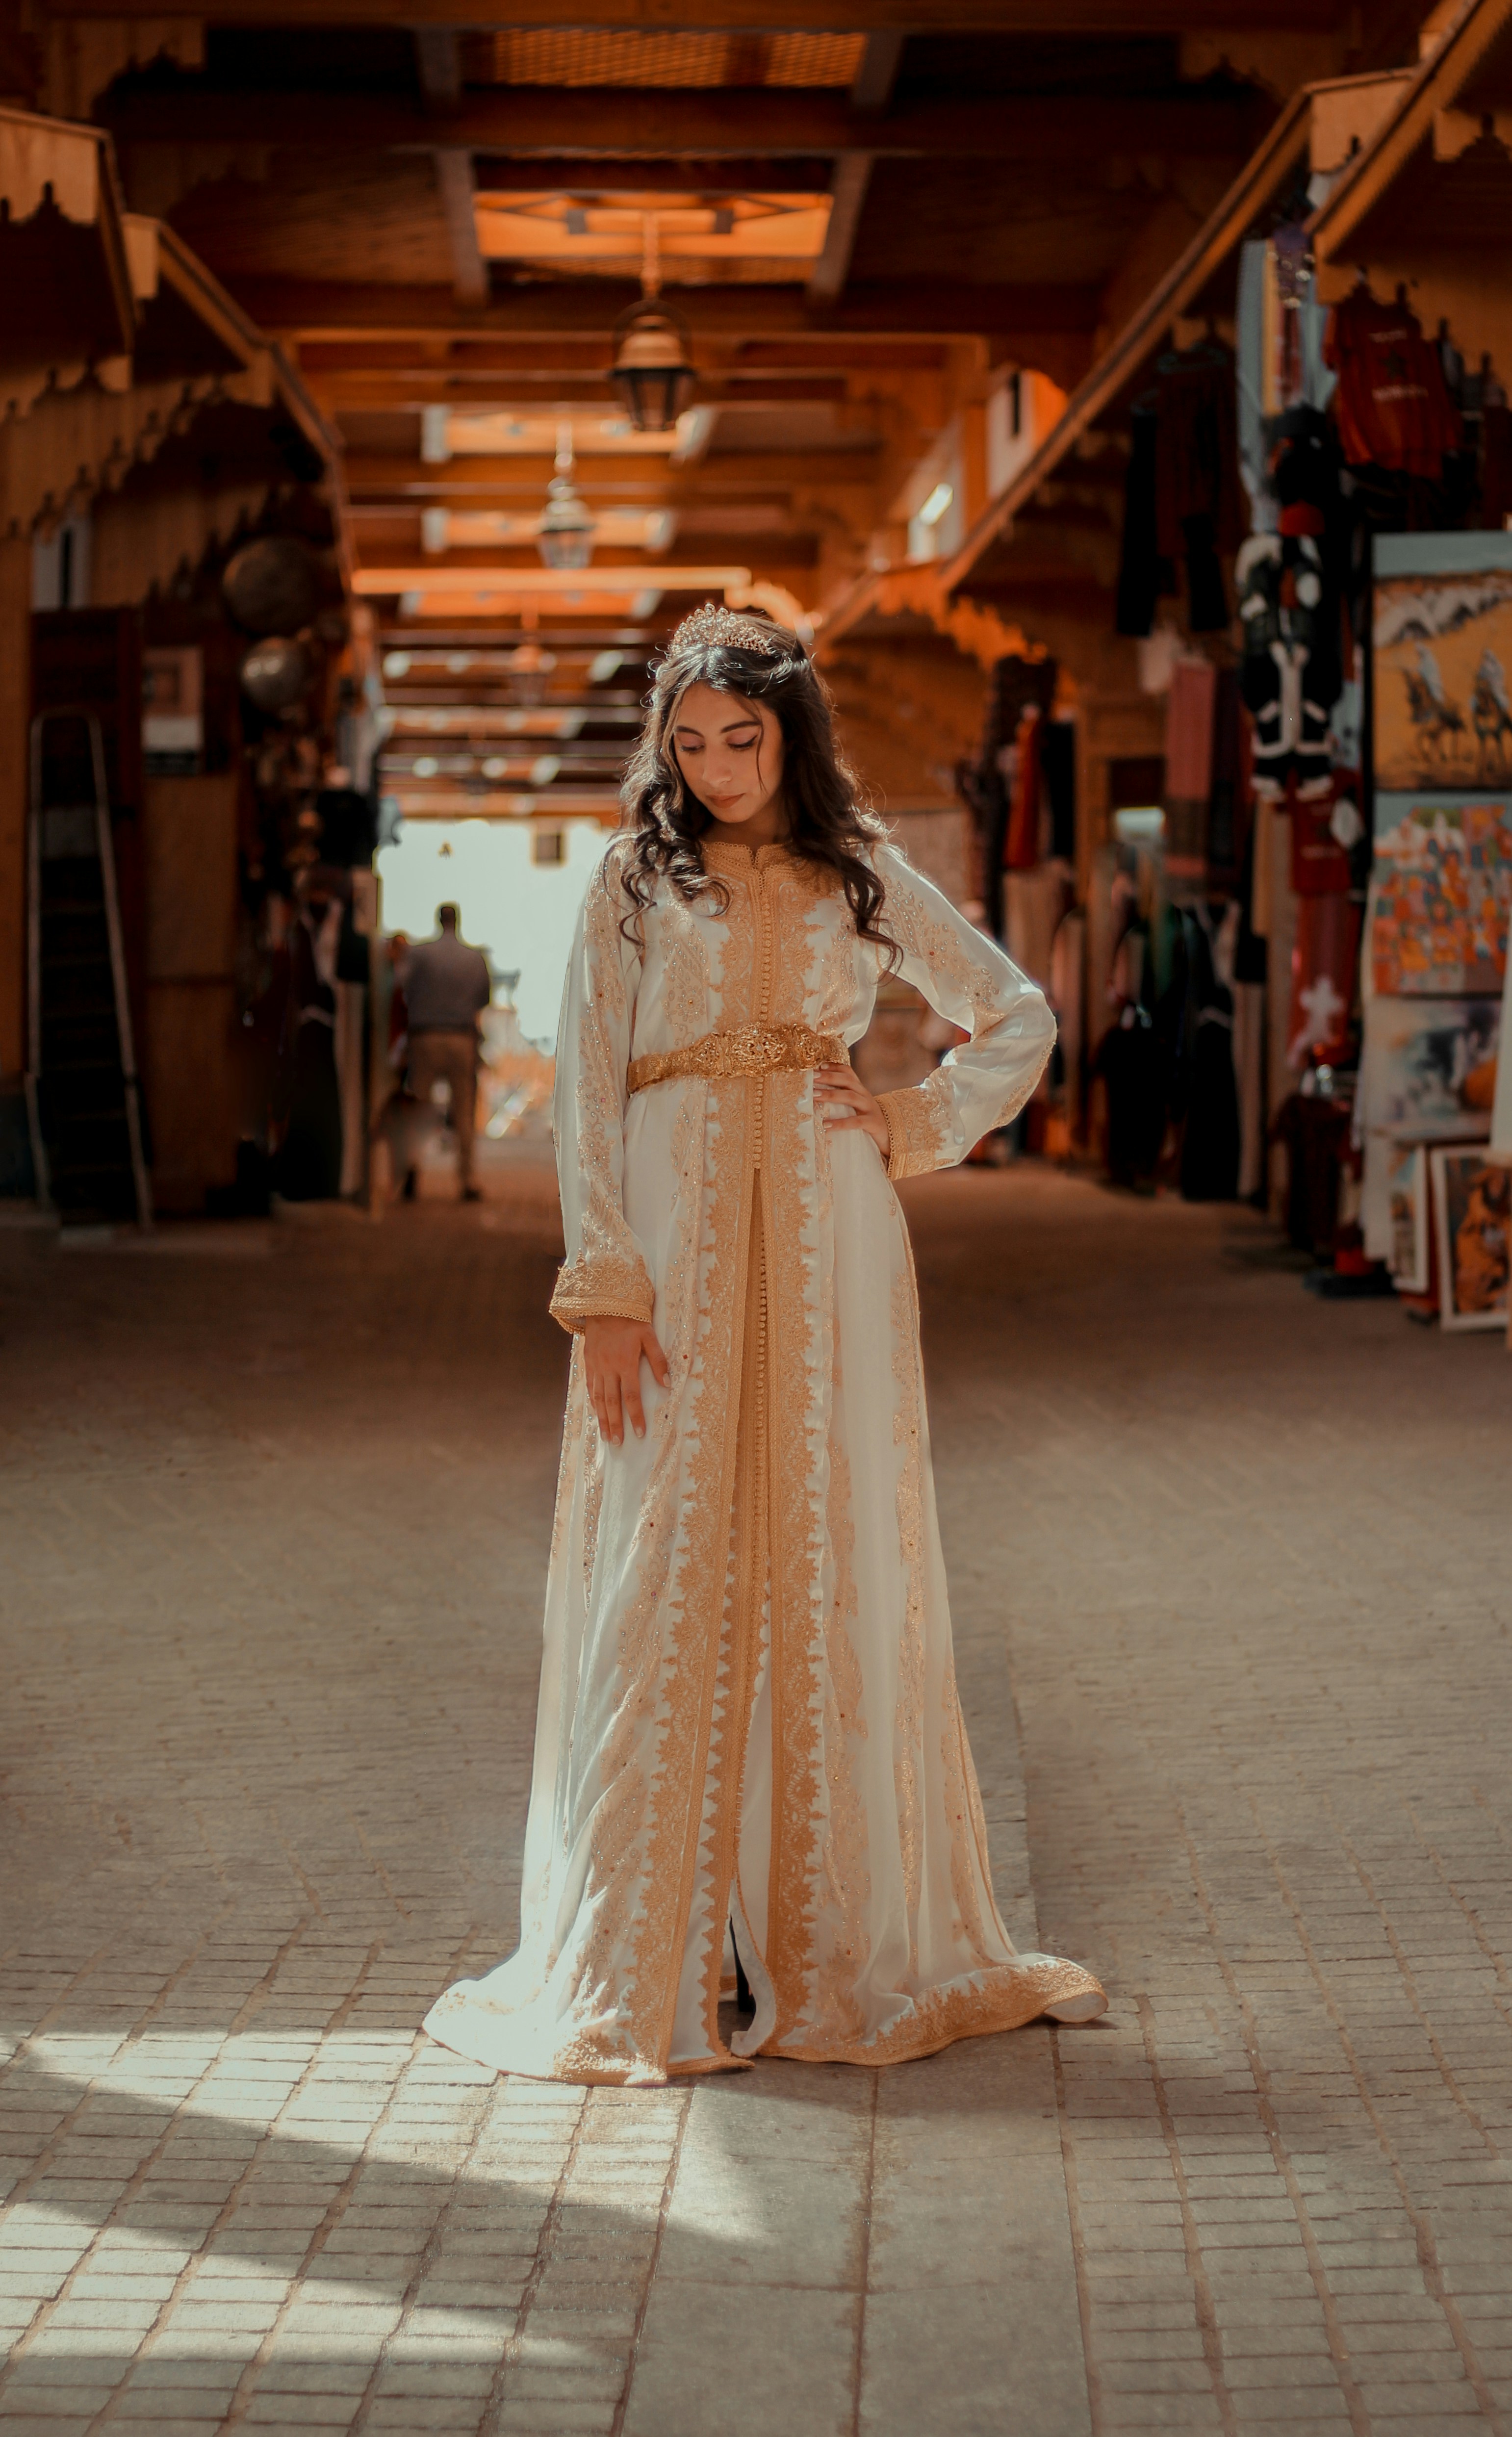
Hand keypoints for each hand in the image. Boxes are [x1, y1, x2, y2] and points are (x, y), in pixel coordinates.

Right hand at [583, 1316, 669, 1445]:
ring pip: (598, 1398)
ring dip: (602, 1419)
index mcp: (625, 1362)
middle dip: (616, 1424)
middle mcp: (608, 1367)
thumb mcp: (649, 1336)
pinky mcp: (588, 1362)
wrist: (605, 1304)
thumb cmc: (632, 1320)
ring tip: (607, 1436)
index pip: (631, 1396)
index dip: (635, 1416)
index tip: (639, 1433)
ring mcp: (596, 1366)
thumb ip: (659, 1361)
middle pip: (612, 1402)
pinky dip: (593, 1402)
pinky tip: (596, 1413)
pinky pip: (590, 1387)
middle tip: (618, 1443)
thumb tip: (667, 1384)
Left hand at [813, 1064, 889, 1157]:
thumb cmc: (868, 1122)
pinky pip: (855, 1122)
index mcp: (861, 1090)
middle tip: (812, 1078)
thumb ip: (842, 1101)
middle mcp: (865, 1096)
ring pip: (850, 1097)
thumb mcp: (857, 1108)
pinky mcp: (873, 1123)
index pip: (848, 1072)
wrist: (892, 1137)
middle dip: (829, 1077)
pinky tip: (826, 1125)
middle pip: (847, 1081)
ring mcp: (870, 1109)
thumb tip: (816, 1097)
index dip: (834, 1067)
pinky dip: (839, 1123)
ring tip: (814, 1096)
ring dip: (831, 1095)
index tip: (819, 1066)